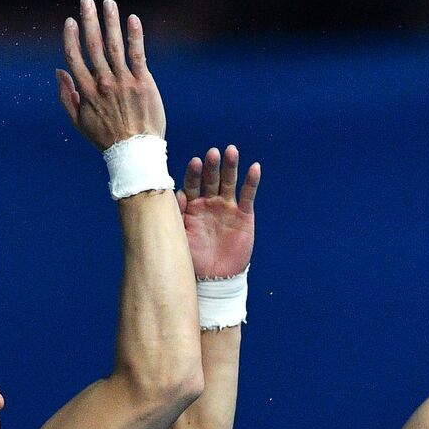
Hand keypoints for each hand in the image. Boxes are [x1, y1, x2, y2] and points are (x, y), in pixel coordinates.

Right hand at [55, 0, 166, 150]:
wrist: (136, 153)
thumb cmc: (107, 139)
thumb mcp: (79, 123)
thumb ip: (66, 97)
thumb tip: (59, 71)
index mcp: (87, 91)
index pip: (75, 57)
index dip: (71, 37)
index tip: (70, 21)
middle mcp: (104, 83)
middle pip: (93, 45)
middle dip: (89, 20)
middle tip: (86, 1)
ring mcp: (124, 82)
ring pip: (114, 45)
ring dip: (110, 21)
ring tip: (108, 3)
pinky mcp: (143, 83)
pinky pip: (138, 54)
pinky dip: (134, 36)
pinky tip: (132, 19)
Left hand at [178, 145, 260, 278]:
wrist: (216, 277)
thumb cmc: (194, 258)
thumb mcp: (181, 236)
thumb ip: (178, 214)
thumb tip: (174, 193)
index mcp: (192, 205)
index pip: (192, 184)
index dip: (194, 173)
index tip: (195, 162)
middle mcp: (209, 202)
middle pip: (211, 179)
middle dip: (212, 166)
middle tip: (213, 153)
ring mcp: (227, 207)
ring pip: (229, 182)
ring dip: (231, 166)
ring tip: (232, 151)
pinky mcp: (244, 215)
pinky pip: (247, 195)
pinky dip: (251, 182)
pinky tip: (254, 168)